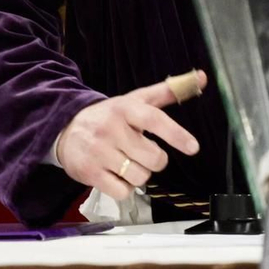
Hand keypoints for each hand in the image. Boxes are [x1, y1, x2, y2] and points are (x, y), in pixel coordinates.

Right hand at [55, 71, 204, 198]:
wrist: (65, 129)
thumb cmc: (110, 116)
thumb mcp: (136, 100)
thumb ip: (169, 90)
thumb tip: (202, 77)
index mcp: (126, 108)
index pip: (155, 120)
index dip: (176, 134)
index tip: (193, 148)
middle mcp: (112, 128)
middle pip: (153, 158)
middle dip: (155, 160)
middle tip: (143, 152)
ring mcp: (99, 151)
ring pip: (140, 177)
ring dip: (139, 174)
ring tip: (127, 163)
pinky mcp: (89, 172)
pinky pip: (123, 192)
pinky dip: (125, 188)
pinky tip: (116, 175)